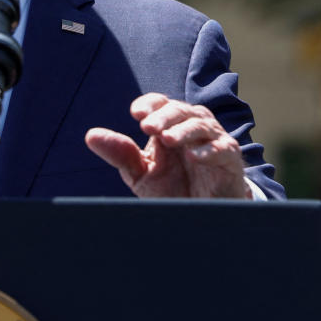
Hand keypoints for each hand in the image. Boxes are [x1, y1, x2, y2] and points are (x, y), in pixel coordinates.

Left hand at [84, 93, 249, 198]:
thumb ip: (120, 154)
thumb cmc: (172, 188)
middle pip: (181, 111)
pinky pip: (223, 149)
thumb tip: (90, 135)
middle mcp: (192, 128)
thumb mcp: (141, 173)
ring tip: (167, 138)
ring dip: (184, 130)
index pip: (161, 104)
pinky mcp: (230, 160)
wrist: (199, 216)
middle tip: (148, 127)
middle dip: (164, 116)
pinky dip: (209, 151)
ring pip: (201, 125)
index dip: (151, 104)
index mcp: (170, 126)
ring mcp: (213, 142)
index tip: (136, 114)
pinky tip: (193, 156)